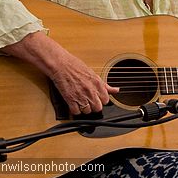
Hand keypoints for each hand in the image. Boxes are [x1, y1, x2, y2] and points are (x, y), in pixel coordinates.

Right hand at [2, 31, 118, 115]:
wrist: (61, 64)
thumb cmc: (75, 66)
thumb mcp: (94, 74)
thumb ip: (105, 85)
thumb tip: (116, 90)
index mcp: (98, 84)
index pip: (106, 101)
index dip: (101, 100)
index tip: (97, 98)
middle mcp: (90, 91)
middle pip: (98, 108)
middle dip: (94, 106)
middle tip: (88, 101)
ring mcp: (81, 96)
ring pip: (87, 111)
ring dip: (84, 108)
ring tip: (80, 101)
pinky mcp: (70, 99)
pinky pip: (76, 112)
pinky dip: (74, 110)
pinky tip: (73, 103)